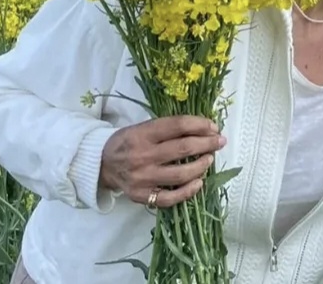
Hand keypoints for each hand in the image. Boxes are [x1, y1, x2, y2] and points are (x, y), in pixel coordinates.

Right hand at [100, 116, 226, 208]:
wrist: (103, 164)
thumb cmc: (129, 142)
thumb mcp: (143, 127)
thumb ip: (169, 128)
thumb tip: (204, 129)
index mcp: (143, 134)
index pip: (178, 126)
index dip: (200, 124)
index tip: (214, 127)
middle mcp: (142, 156)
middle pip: (183, 149)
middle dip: (207, 144)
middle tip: (220, 142)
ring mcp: (142, 178)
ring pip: (180, 174)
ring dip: (201, 166)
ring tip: (210, 159)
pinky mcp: (142, 196)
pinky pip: (170, 198)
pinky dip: (188, 191)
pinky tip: (199, 182)